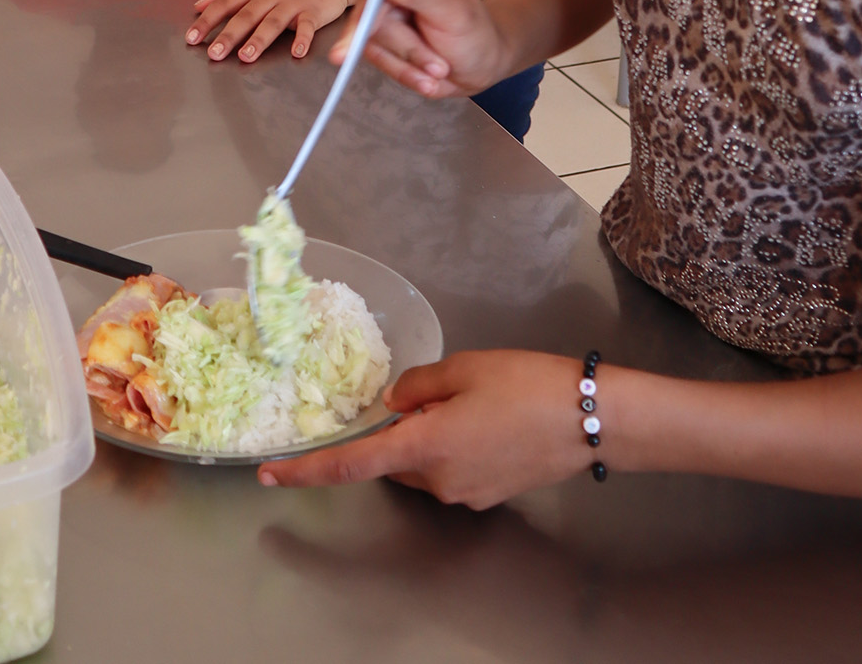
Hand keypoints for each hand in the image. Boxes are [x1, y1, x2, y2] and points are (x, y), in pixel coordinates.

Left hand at [188, 0, 366, 61]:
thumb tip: (200, 4)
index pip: (226, 1)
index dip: (208, 19)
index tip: (192, 36)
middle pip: (246, 15)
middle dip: (229, 34)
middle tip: (213, 52)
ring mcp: (293, 2)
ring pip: (273, 21)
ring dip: (259, 40)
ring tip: (246, 56)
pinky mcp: (314, 11)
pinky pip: (308, 26)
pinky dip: (303, 39)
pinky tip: (297, 52)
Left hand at [259, 350, 585, 507]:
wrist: (591, 417)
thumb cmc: (528, 384)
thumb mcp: (465, 367)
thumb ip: (418, 383)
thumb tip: (394, 400)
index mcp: (424, 446)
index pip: (351, 464)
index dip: (308, 471)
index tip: (271, 474)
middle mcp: (439, 480)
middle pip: (396, 454)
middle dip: (406, 423)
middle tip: (448, 387)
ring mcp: (465, 493)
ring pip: (425, 460)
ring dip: (433, 432)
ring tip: (479, 398)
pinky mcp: (488, 495)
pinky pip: (453, 468)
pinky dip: (457, 443)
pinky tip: (493, 418)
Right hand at [330, 0, 508, 96]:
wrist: (479, 71)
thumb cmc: (476, 34)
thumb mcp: (456, 14)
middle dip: (391, 30)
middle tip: (422, 53)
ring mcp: (384, 6)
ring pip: (369, 28)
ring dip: (407, 56)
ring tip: (439, 66)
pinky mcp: (376, 35)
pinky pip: (373, 54)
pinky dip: (402, 71)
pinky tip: (428, 77)